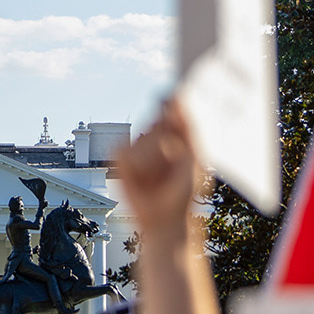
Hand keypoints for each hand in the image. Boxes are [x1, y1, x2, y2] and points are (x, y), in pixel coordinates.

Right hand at [116, 101, 204, 248]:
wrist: (163, 218)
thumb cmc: (182, 193)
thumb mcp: (192, 161)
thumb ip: (186, 131)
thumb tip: (177, 105)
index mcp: (176, 134)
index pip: (173, 108)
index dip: (172, 101)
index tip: (174, 94)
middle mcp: (156, 136)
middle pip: (156, 121)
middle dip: (164, 140)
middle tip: (171, 161)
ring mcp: (138, 146)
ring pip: (142, 138)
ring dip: (152, 159)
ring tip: (158, 175)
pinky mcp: (121, 158)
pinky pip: (124, 152)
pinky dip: (134, 166)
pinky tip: (142, 177)